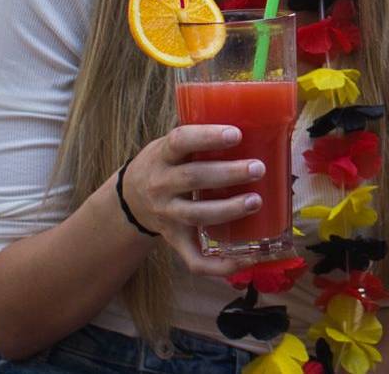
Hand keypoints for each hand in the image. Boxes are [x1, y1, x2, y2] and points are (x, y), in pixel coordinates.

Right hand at [118, 124, 265, 276]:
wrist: (130, 198)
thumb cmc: (165, 164)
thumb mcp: (171, 145)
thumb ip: (200, 139)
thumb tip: (256, 124)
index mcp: (162, 155)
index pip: (181, 141)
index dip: (207, 137)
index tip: (236, 134)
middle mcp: (161, 185)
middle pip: (194, 178)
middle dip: (228, 174)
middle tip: (258, 168)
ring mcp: (167, 215)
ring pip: (197, 215)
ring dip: (228, 210)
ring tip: (256, 201)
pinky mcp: (174, 239)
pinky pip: (193, 259)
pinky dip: (219, 266)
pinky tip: (245, 260)